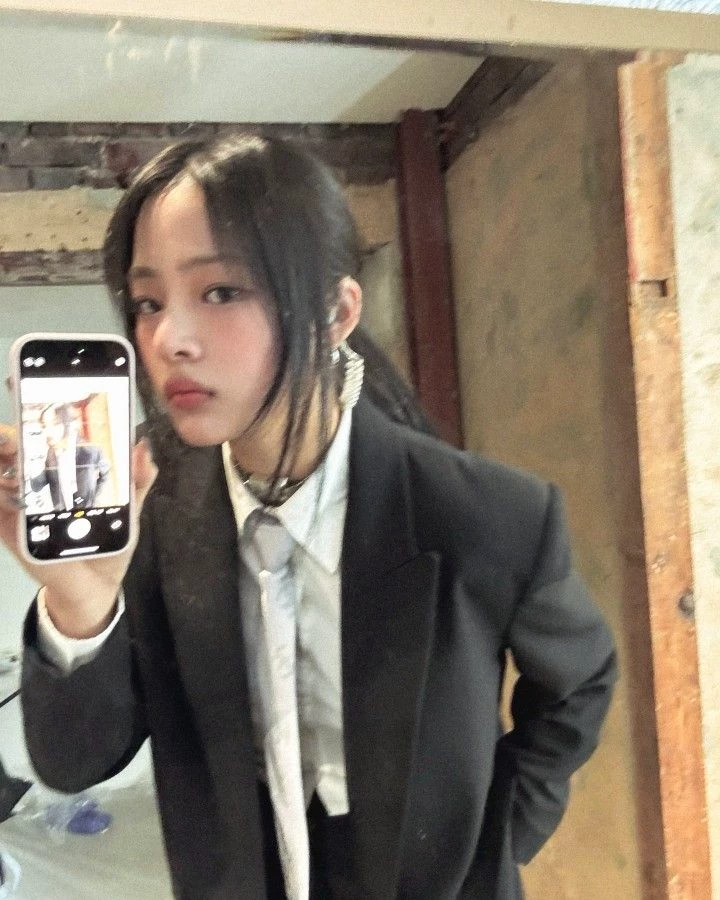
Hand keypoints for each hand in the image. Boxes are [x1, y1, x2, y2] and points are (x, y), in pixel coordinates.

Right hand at [0, 424, 156, 637]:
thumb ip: (138, 478)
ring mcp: (21, 504)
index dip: (38, 407)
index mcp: (67, 471)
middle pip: (16, 447)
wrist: (97, 587)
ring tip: (6, 443)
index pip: (49, 434)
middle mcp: (39, 482)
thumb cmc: (109, 543)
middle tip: (15, 425)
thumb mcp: (130, 508)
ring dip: (1, 452)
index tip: (31, 383)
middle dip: (11, 431)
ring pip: (1, 470)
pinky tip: (3, 483)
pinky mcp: (11, 527)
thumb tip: (142, 446)